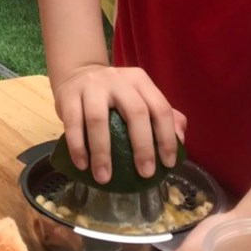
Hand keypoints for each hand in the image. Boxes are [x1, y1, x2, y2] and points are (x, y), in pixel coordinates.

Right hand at [53, 64, 185, 186]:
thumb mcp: (140, 96)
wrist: (78, 73)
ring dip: (102, 152)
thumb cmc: (115, 94)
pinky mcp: (69, 95)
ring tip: (104, 178)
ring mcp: (91, 86)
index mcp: (139, 81)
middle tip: (144, 174)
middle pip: (135, 111)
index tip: (167, 164)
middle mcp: (118, 80)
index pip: (160, 107)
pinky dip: (77, 146)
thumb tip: (181, 139)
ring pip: (98, 119)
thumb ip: (162, 114)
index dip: (166, 137)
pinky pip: (72, 123)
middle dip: (142, 146)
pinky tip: (82, 165)